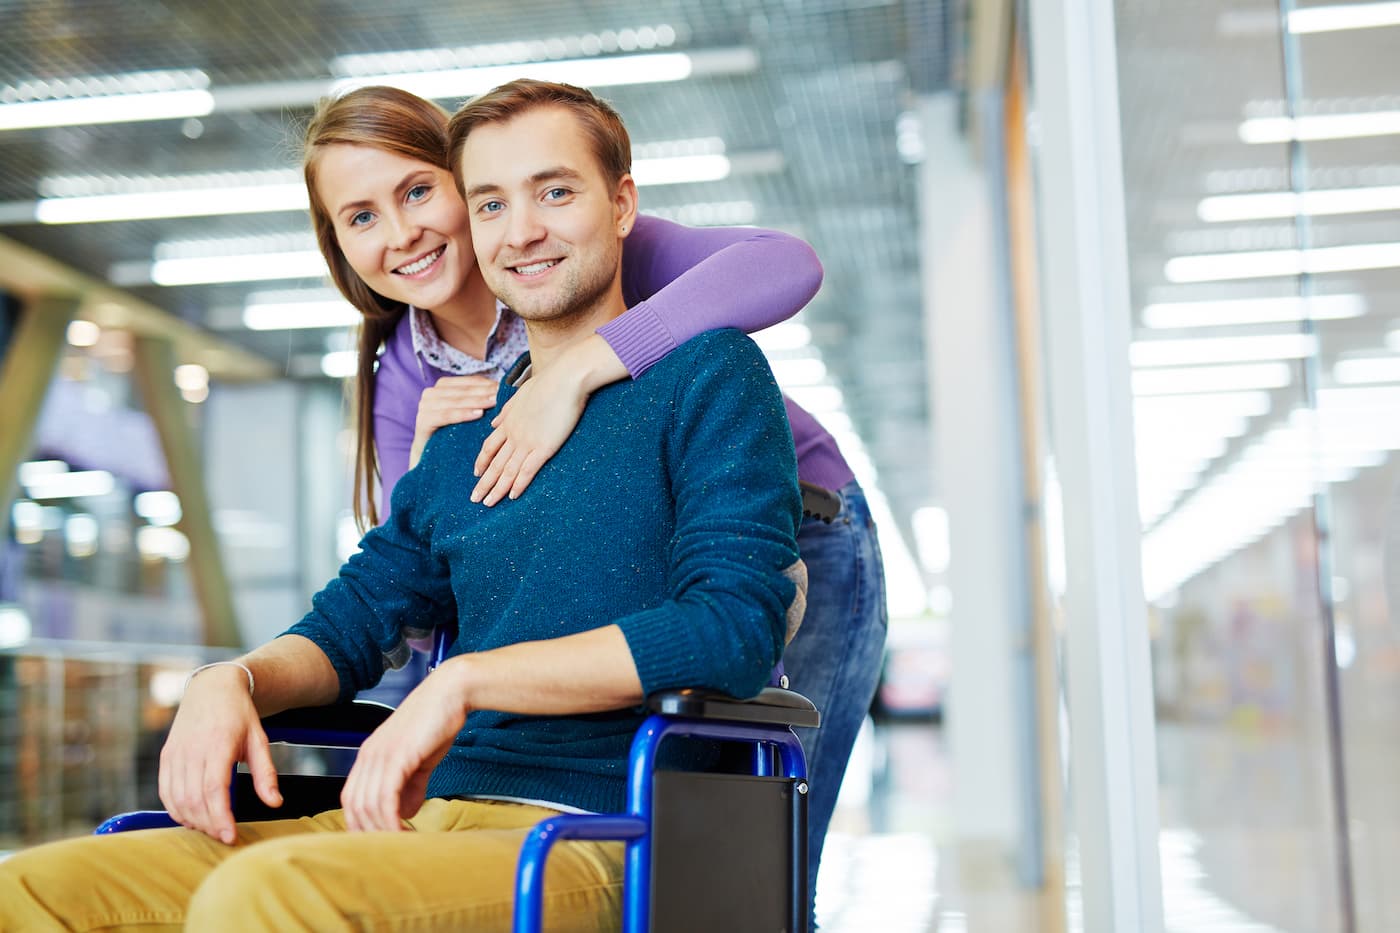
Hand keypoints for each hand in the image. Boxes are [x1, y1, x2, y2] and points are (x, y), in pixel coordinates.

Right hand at [158, 666, 281, 844]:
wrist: (212, 688)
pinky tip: (192, 817)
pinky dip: (176, 810)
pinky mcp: (166, 756)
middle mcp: (192, 749)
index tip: (231, 836)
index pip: (215, 789)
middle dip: (209, 824)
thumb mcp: (259, 740)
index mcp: (218, 743)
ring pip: (177, 798)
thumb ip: (265, 773)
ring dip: (193, 820)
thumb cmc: (239, 715)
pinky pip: (165, 791)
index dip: (220, 817)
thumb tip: (275, 804)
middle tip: (225, 836)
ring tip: (212, 828)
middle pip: (194, 798)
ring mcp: (175, 753)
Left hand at [339, 661, 470, 831]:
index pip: (351, 798)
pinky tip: (404, 829)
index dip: (360, 822)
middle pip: (354, 806)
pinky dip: (392, 819)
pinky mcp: (397, 756)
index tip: (378, 840)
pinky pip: (386, 797)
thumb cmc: (437, 722)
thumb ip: (411, 786)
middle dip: (369, 832)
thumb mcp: (421, 760)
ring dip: (383, 829)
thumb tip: (405, 811)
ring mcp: (380, 755)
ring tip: (402, 841)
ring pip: (368, 805)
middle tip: (390, 848)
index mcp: (369, 756)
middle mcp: (368, 756)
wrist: (451, 693)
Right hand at [409, 375, 499, 468]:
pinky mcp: (422, 421)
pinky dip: (462, 414)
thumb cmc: (454, 433)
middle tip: (503, 395)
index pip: (469, 382)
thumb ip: (478, 399)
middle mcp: (431, 393)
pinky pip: (446, 416)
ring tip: (494, 403)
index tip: (506, 387)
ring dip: (476, 401)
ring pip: (456, 401)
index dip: (488, 383)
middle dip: (484, 392)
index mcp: (442, 387)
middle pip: (464, 390)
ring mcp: (424, 406)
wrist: (431, 458)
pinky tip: (479, 414)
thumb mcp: (466, 413)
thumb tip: (505, 389)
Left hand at [470, 370, 587, 505]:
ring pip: (507, 470)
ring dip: (496, 489)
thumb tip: (494, 422)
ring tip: (488, 503)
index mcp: (509, 421)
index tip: (476, 473)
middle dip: (483, 482)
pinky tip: (512, 496)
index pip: (490, 446)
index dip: (482, 461)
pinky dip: (518, 485)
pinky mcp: (544, 447)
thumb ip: (507, 410)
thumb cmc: (549, 382)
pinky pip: (527, 470)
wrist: (565, 378)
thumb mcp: (522, 394)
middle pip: (494, 463)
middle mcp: (514, 434)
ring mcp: (527, 442)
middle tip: (475, 498)